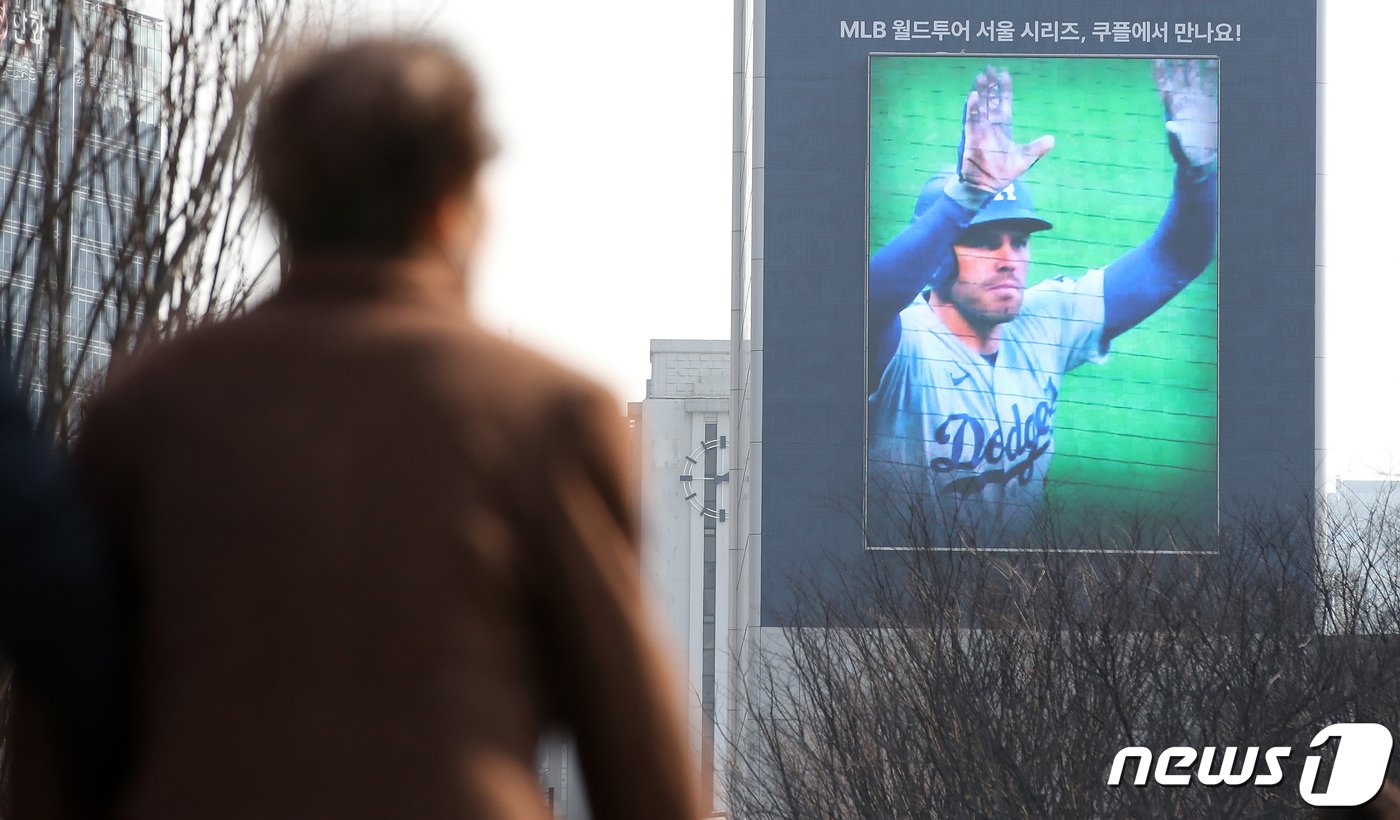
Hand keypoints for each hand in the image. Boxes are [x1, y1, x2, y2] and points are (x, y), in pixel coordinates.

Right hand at [958, 66, 1054, 193]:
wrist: (987, 187)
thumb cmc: (1003, 173)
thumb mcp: (1025, 159)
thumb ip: (1037, 148)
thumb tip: (1052, 139)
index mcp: (1003, 128)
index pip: (1004, 104)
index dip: (1004, 90)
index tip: (1004, 74)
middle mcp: (990, 126)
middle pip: (990, 101)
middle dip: (990, 86)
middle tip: (990, 68)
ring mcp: (980, 131)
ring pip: (980, 107)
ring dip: (981, 92)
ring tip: (981, 76)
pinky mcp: (971, 139)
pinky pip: (971, 121)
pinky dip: (972, 109)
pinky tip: (973, 96)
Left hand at [1154, 59, 1217, 167]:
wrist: (1200, 158)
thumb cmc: (1184, 154)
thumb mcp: (1178, 146)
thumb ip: (1175, 134)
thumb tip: (1169, 125)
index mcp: (1172, 108)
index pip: (1164, 85)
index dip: (1160, 71)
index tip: (1156, 57)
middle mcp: (1183, 100)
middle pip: (1178, 75)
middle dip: (1175, 61)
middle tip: (1172, 46)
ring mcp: (1196, 100)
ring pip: (1193, 76)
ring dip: (1192, 63)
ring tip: (1190, 49)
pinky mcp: (1209, 102)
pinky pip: (1210, 82)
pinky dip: (1210, 71)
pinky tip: (1210, 59)